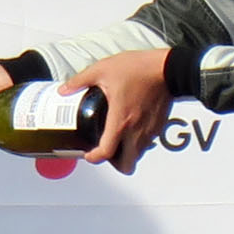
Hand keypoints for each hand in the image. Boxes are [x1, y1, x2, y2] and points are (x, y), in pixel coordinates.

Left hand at [70, 49, 175, 172]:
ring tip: (117, 139)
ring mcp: (150, 131)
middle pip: (127, 164)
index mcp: (120, 121)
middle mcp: (137, 131)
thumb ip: (80, 81)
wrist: (169, 68)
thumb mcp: (102, 70)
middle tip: (105, 151)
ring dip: (127, 153)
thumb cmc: (140, 69)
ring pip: (138, 155)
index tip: (89, 154)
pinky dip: (138, 142)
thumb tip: (65, 89)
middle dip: (115, 163)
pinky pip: (147, 143)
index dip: (94, 158)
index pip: (106, 152)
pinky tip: (131, 127)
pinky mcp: (159, 126)